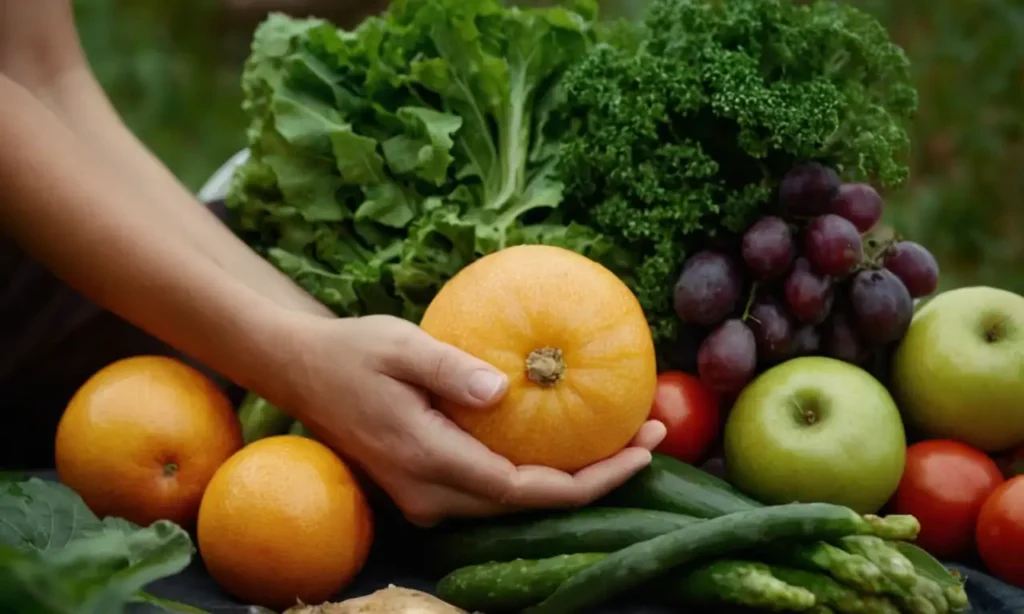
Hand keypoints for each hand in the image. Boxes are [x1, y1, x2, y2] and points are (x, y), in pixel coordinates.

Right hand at [278, 314, 665, 526]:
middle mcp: (429, 493)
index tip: (643, 451)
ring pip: (513, 502)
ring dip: (571, 477)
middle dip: (596, 479)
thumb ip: (450, 371)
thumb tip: (504, 392)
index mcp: (428, 460)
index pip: (526, 490)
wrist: (299, 370)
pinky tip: (565, 438)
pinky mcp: (423, 484)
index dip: (592, 481)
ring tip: (624, 437)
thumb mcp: (400, 345)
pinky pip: (493, 488)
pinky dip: (537, 471)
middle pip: (529, 504)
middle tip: (651, 435)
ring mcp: (424, 495)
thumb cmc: (351, 350)